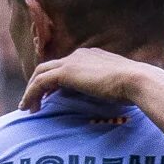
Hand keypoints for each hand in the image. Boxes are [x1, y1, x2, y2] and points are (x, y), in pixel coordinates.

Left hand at [21, 48, 154, 111]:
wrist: (136, 81)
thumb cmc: (134, 88)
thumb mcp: (118, 87)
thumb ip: (106, 89)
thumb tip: (107, 100)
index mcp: (91, 56)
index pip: (65, 66)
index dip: (54, 81)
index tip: (49, 97)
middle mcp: (79, 55)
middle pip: (49, 67)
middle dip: (38, 85)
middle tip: (33, 103)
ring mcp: (72, 62)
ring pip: (41, 73)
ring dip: (31, 91)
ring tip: (27, 108)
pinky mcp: (66, 72)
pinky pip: (40, 82)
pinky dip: (31, 94)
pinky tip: (29, 107)